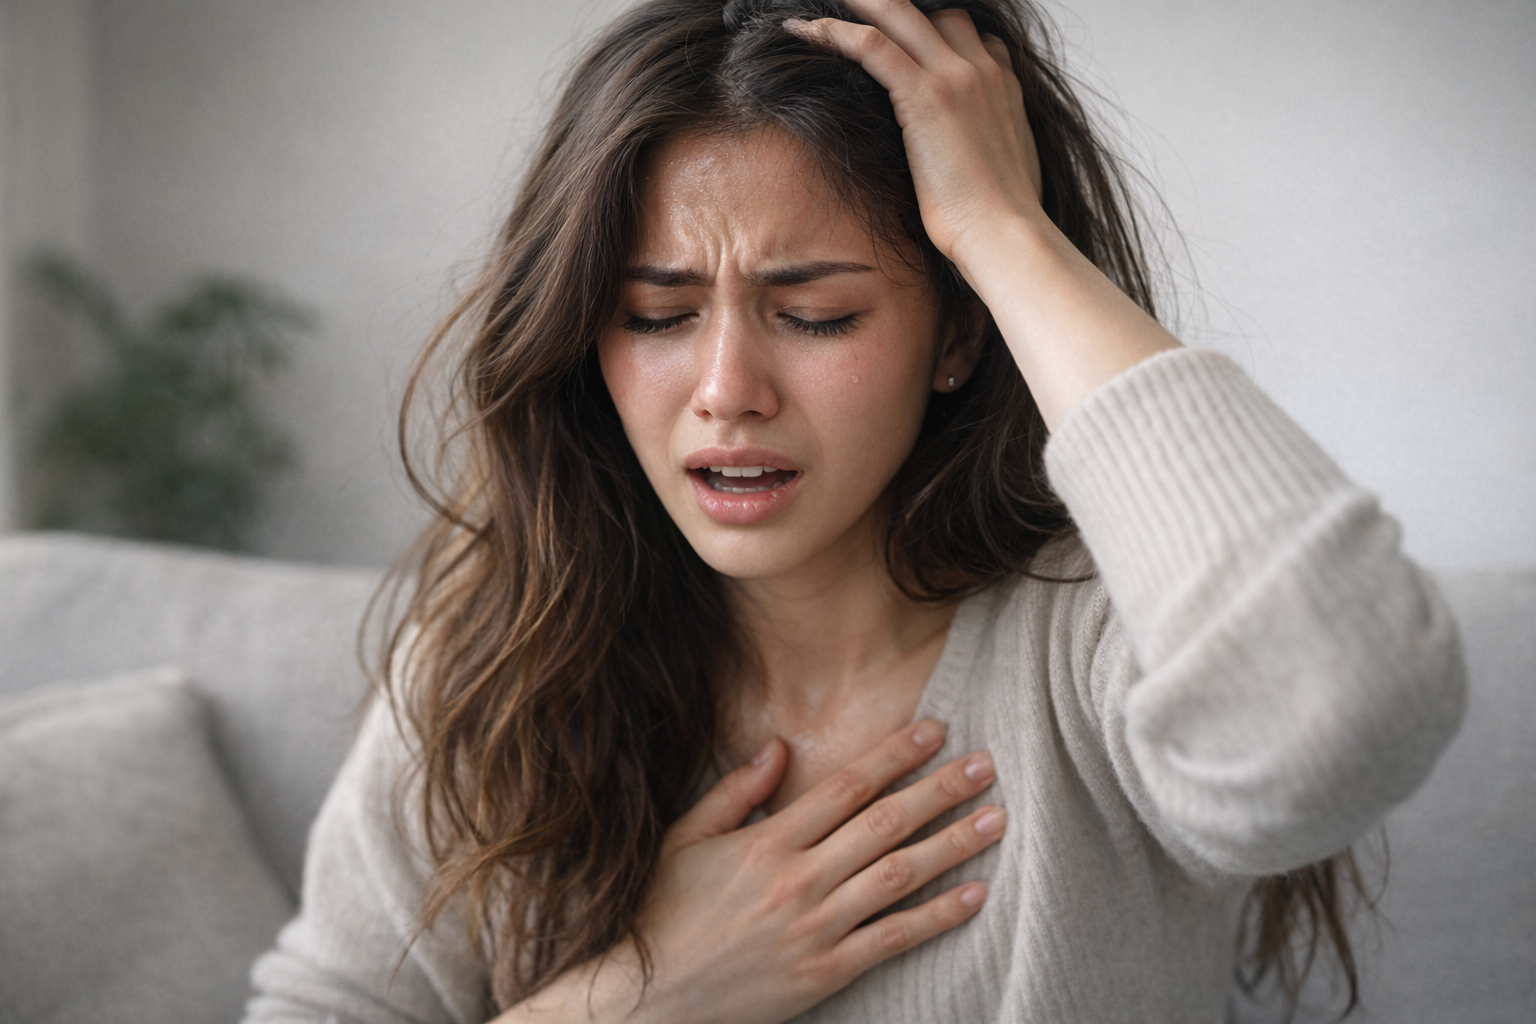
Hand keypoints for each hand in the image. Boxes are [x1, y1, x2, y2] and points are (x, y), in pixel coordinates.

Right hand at [507, 720, 1003, 1022]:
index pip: (846, 787)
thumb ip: (736, 792)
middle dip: (941, 790)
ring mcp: (815, 929)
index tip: (935, 730)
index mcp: (766, 842)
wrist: (649, 998)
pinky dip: (937, 917)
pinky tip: (974, 894)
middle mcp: (798, 880)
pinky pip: (892, 939)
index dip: (894, 756)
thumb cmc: (664, 913)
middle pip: (885, 824)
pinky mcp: (825, 974)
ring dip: (953, 845)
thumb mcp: (686, 841)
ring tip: (996, 820)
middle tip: (986, 765)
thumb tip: (779, 747)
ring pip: (899, 876)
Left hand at [785, 0, 1043, 269]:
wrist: (1004, 235)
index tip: (901, 38)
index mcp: (1003, 86)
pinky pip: (872, 46)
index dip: (934, 30)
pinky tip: (806, 31)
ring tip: (827, 4)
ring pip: (900, 14)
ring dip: (861, 5)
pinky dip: (836, 33)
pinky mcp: (926, 97)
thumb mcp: (1001, 168)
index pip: (969, 35)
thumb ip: (983, 143)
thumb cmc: (997, 220)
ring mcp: (956, 78)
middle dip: (895, 7)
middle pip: (939, 12)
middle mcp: (983, 71)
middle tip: (860, 6)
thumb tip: (965, 156)